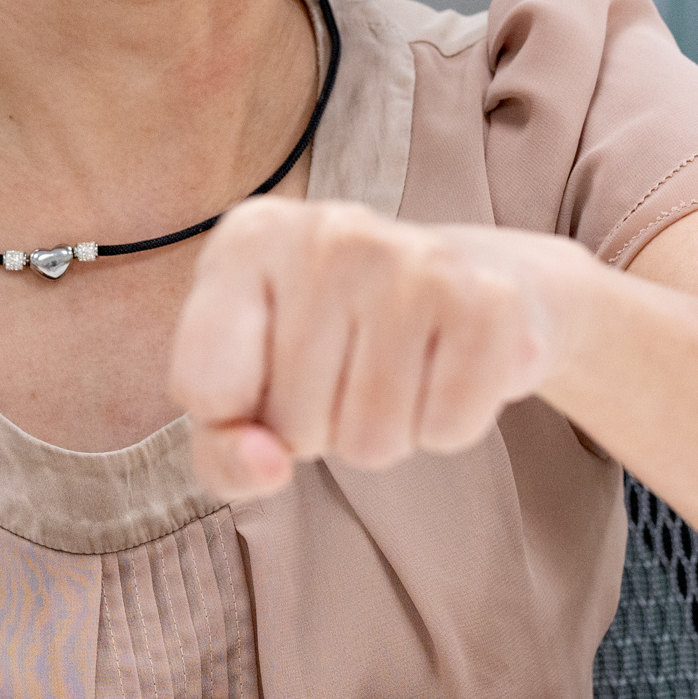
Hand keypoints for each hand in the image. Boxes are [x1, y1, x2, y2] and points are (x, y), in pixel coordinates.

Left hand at [168, 197, 586, 499]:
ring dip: (386, 432)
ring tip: (400, 367)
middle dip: (322, 427)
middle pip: (293, 425)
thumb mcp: (251, 385)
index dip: (238, 417)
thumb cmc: (337, 341)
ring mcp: (411, 258)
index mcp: (249, 239)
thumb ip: (221, 449)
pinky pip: (446, 432)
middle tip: (352, 369)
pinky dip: (447, 427)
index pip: (207, 388)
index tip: (265, 378)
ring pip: (371, 441)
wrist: (473, 279)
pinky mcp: (490, 298)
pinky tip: (447, 369)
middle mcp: (326, 233)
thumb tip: (267, 465)